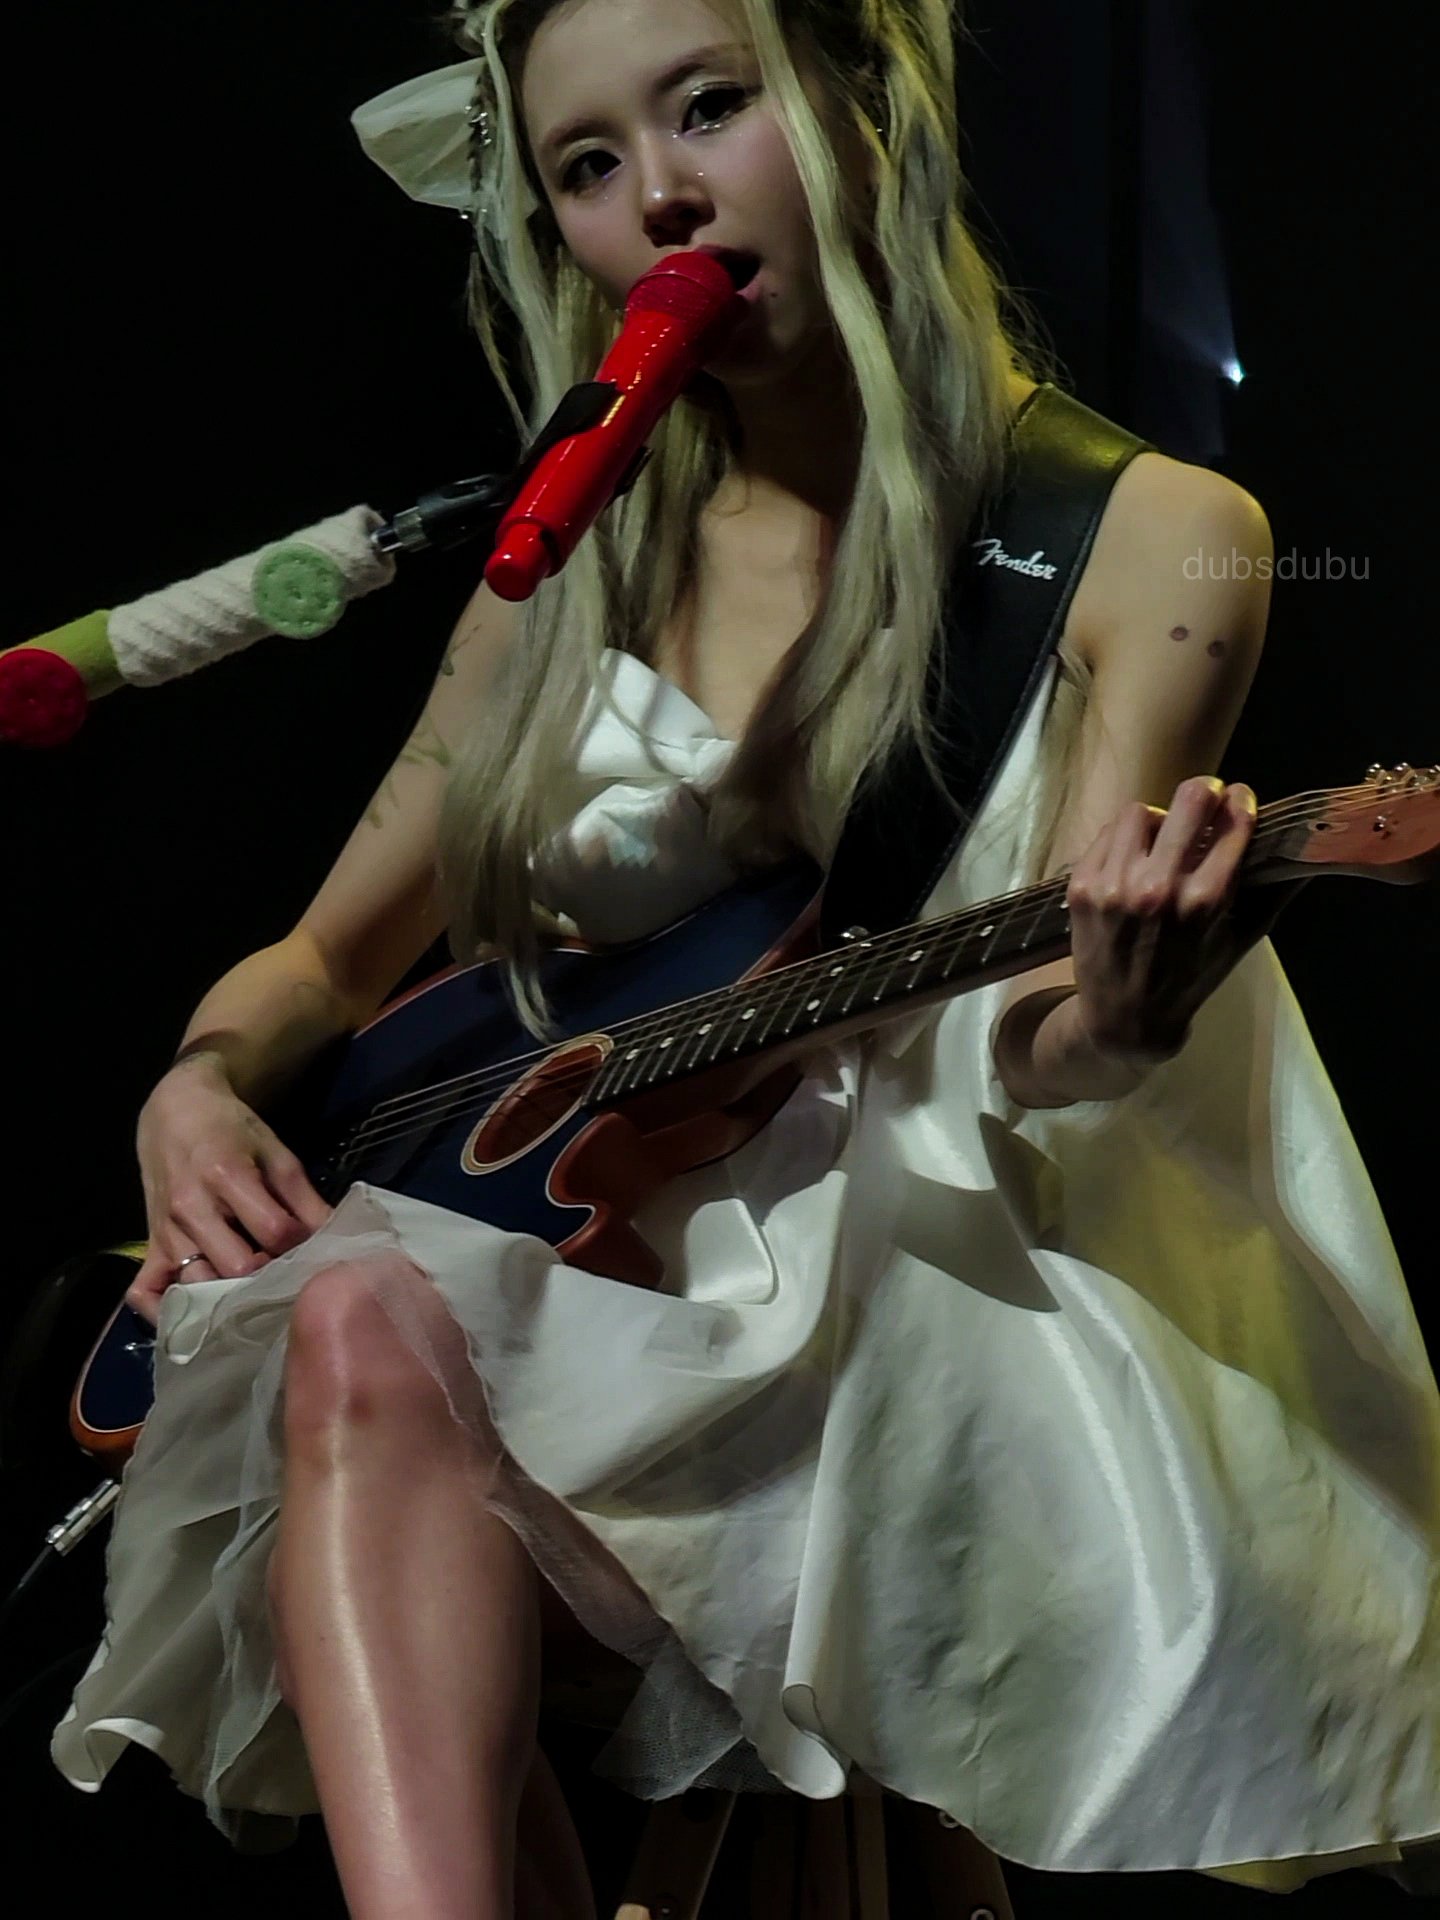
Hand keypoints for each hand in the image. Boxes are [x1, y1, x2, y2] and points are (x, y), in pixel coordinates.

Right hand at [125, 1054, 332, 1326]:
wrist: (176, 1111)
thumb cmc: (232, 1130)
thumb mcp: (277, 1154)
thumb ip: (307, 1200)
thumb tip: (338, 1241)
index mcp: (226, 1176)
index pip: (274, 1231)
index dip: (301, 1247)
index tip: (315, 1252)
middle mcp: (190, 1209)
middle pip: (237, 1267)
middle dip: (269, 1279)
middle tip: (289, 1282)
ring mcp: (165, 1231)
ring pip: (198, 1288)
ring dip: (229, 1301)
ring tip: (257, 1301)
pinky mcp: (148, 1246)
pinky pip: (146, 1293)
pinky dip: (167, 1313)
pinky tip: (198, 1318)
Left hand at [1065, 774, 1305, 1070]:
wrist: (1123, 1018)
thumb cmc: (1189, 978)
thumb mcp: (1239, 941)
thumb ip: (1273, 893)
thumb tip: (1307, 847)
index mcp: (1204, 901)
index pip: (1232, 823)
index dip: (1241, 802)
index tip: (1240, 799)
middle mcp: (1157, 888)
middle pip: (1189, 801)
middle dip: (1205, 793)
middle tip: (1208, 797)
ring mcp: (1113, 885)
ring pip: (1139, 812)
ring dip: (1157, 820)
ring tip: (1163, 839)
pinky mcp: (1080, 886)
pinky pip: (1106, 835)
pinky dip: (1123, 841)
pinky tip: (1132, 860)